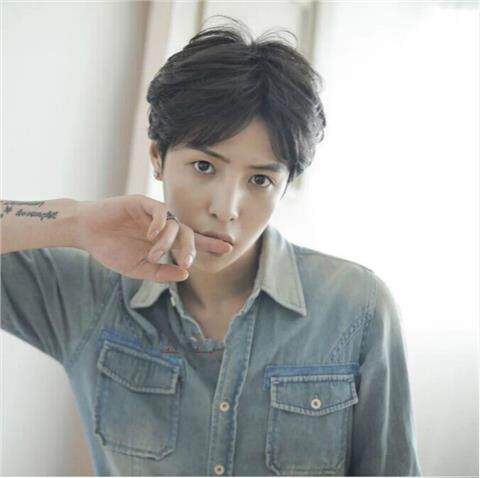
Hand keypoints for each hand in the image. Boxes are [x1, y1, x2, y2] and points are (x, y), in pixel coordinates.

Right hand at [75, 194, 231, 281]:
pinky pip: (159, 210)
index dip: (209, 244)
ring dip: (167, 241)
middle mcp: (163, 226)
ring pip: (175, 223)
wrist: (87, 233)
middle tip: (188, 260)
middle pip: (188, 233)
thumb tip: (185, 274)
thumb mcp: (138, 268)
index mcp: (165, 241)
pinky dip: (159, 223)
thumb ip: (161, 272)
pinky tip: (151, 235)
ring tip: (153, 254)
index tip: (228, 249)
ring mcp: (153, 214)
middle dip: (193, 247)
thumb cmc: (112, 250)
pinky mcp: (141, 202)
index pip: (192, 242)